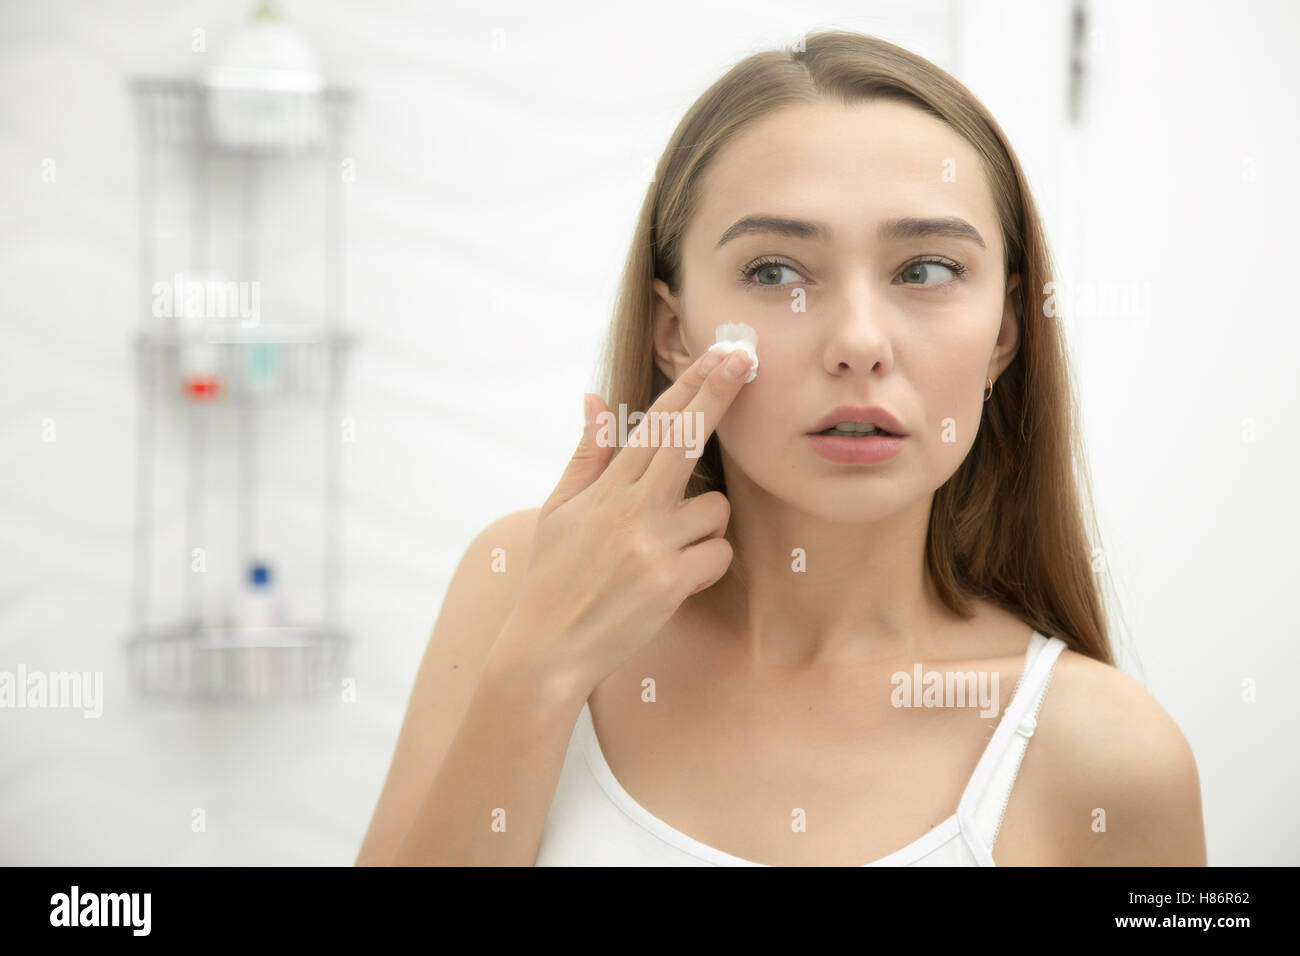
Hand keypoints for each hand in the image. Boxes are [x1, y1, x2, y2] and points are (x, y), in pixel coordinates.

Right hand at [495, 346, 753, 696]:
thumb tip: (596, 399)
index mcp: (607, 488)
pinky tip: (674, 578)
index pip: (657, 423)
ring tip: (667, 548)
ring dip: (705, 523)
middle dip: (719, 393)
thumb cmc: (553, 575)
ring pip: (716, 508)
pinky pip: (718, 554)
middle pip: (688, 438)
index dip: (691, 384)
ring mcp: (653, 545)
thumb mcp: (560, 509)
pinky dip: (705, 563)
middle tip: (747, 358)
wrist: (547, 647)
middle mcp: (632, 509)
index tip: (719, 353)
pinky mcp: (670, 583)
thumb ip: (588, 454)